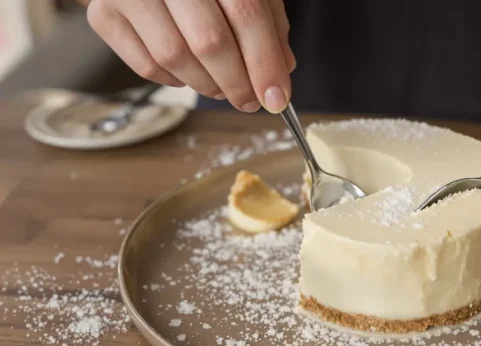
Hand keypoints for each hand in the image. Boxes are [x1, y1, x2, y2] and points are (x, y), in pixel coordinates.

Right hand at [84, 0, 295, 112]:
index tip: (277, 97)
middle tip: (249, 100)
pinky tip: (188, 72)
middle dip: (237, 83)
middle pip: (209, 41)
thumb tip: (281, 70)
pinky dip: (174, 80)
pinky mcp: (103, 14)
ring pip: (175, 58)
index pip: (246, 14)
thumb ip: (267, 22)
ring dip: (207, 86)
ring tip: (222, 87)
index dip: (265, 62)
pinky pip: (145, 66)